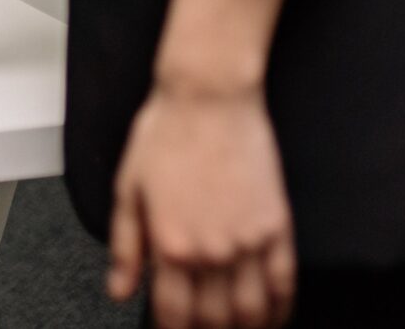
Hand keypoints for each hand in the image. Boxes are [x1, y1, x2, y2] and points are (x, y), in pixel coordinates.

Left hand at [108, 81, 295, 327]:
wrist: (208, 98)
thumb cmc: (165, 134)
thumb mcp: (127, 189)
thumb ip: (124, 247)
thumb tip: (119, 290)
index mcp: (170, 244)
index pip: (173, 314)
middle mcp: (211, 250)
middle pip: (213, 319)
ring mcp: (248, 241)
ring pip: (251, 311)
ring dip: (244, 328)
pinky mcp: (277, 226)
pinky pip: (284, 283)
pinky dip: (280, 309)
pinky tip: (272, 317)